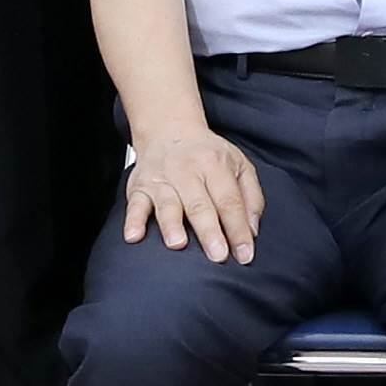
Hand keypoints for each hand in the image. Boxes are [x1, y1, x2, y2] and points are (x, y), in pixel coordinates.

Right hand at [118, 122, 262, 262]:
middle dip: (209, 232)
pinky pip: (135, 205)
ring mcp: (162, 179)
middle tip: (218, 256)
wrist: (169, 129)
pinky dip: (133, 221)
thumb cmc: (208, 155)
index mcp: (216, 166)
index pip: (230, 202)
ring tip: (178, 244)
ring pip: (167, 204)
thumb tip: (252, 232)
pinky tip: (134, 237)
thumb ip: (251, 197)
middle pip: (200, 205)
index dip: (238, 229)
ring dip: (172, 225)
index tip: (245, 255)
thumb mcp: (239, 165)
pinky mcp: (139, 187)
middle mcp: (188, 171)